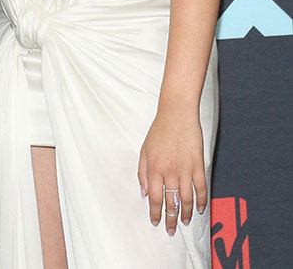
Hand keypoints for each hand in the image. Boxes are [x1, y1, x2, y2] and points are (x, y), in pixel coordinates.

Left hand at [137, 102, 206, 234]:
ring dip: (186, 214)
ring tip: (185, 222)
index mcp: (154, 168)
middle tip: (171, 230)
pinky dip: (201, 201)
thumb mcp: (144, 150)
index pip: (155, 198)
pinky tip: (199, 209)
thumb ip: (142, 173)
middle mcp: (170, 171)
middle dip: (171, 219)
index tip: (156, 222)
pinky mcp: (198, 164)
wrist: (177, 113)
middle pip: (172, 202)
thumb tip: (144, 193)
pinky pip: (201, 187)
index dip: (155, 213)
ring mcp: (186, 168)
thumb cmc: (159, 130)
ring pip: (187, 199)